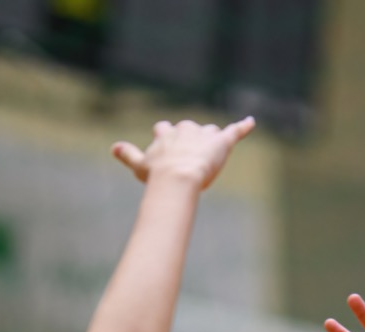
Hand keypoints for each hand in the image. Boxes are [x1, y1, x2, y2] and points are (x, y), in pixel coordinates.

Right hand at [111, 117, 255, 190]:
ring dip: (211, 139)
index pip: (165, 129)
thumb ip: (128, 155)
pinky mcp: (222, 141)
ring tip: (212, 154)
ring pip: (209, 132)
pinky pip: (234, 131)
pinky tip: (250, 122)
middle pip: (189, 128)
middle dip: (190, 139)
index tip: (165, 146)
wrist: (178, 176)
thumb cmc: (158, 175)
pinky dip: (243, 126)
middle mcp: (185, 129)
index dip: (166, 137)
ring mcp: (204, 135)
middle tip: (190, 156)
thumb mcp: (140, 165)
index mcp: (166, 133)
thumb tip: (113, 147)